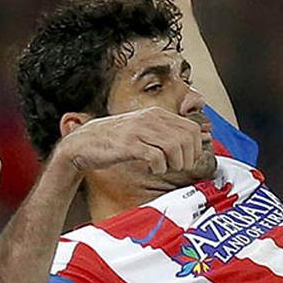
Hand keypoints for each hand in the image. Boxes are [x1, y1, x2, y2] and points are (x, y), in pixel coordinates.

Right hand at [58, 107, 203, 175]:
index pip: (191, 128)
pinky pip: (156, 157)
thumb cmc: (115, 139)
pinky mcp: (129, 145)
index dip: (195, 148)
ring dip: (174, 163)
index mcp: (156, 114)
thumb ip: (168, 132)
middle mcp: (150, 119)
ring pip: (174, 147)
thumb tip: (199, 137)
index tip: (187, 159)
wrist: (83, 143)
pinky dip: (158, 167)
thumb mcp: (144, 130)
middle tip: (176, 166)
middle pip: (186, 138)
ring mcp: (139, 131)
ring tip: (163, 167)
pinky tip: (151, 168)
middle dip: (187, 158)